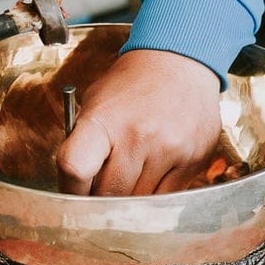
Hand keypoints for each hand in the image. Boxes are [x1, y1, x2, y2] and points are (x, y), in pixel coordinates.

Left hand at [56, 48, 220, 195]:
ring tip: (131, 174)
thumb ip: (82, 143)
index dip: (70, 188)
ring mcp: (170, 151)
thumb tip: (75, 187)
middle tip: (103, 186)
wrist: (181, 62)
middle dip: (102, 197)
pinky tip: (153, 173)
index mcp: (104, 119)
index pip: (75, 168)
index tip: (75, 191)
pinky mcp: (194, 161)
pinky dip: (155, 195)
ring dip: (130, 198)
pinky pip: (166, 199)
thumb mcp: (96, 101)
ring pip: (139, 202)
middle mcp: (138, 136)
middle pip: (109, 195)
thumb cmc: (133, 84)